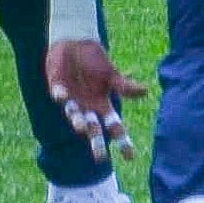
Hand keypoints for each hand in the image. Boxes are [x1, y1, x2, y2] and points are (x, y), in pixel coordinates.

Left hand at [42, 39, 149, 161]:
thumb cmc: (95, 61)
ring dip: (78, 121)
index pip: (114, 127)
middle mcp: (86, 107)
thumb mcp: (112, 75)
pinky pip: (58, 93)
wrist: (76, 44)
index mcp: (102, 105)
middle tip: (101, 158)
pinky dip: (60, 94)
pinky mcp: (57, 87)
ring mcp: (71, 99)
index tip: (130, 157)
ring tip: (82, 127)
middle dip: (96, 142)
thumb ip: (125, 86)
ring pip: (74, 115)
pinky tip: (62, 95)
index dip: (122, 141)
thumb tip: (146, 91)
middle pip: (93, 129)